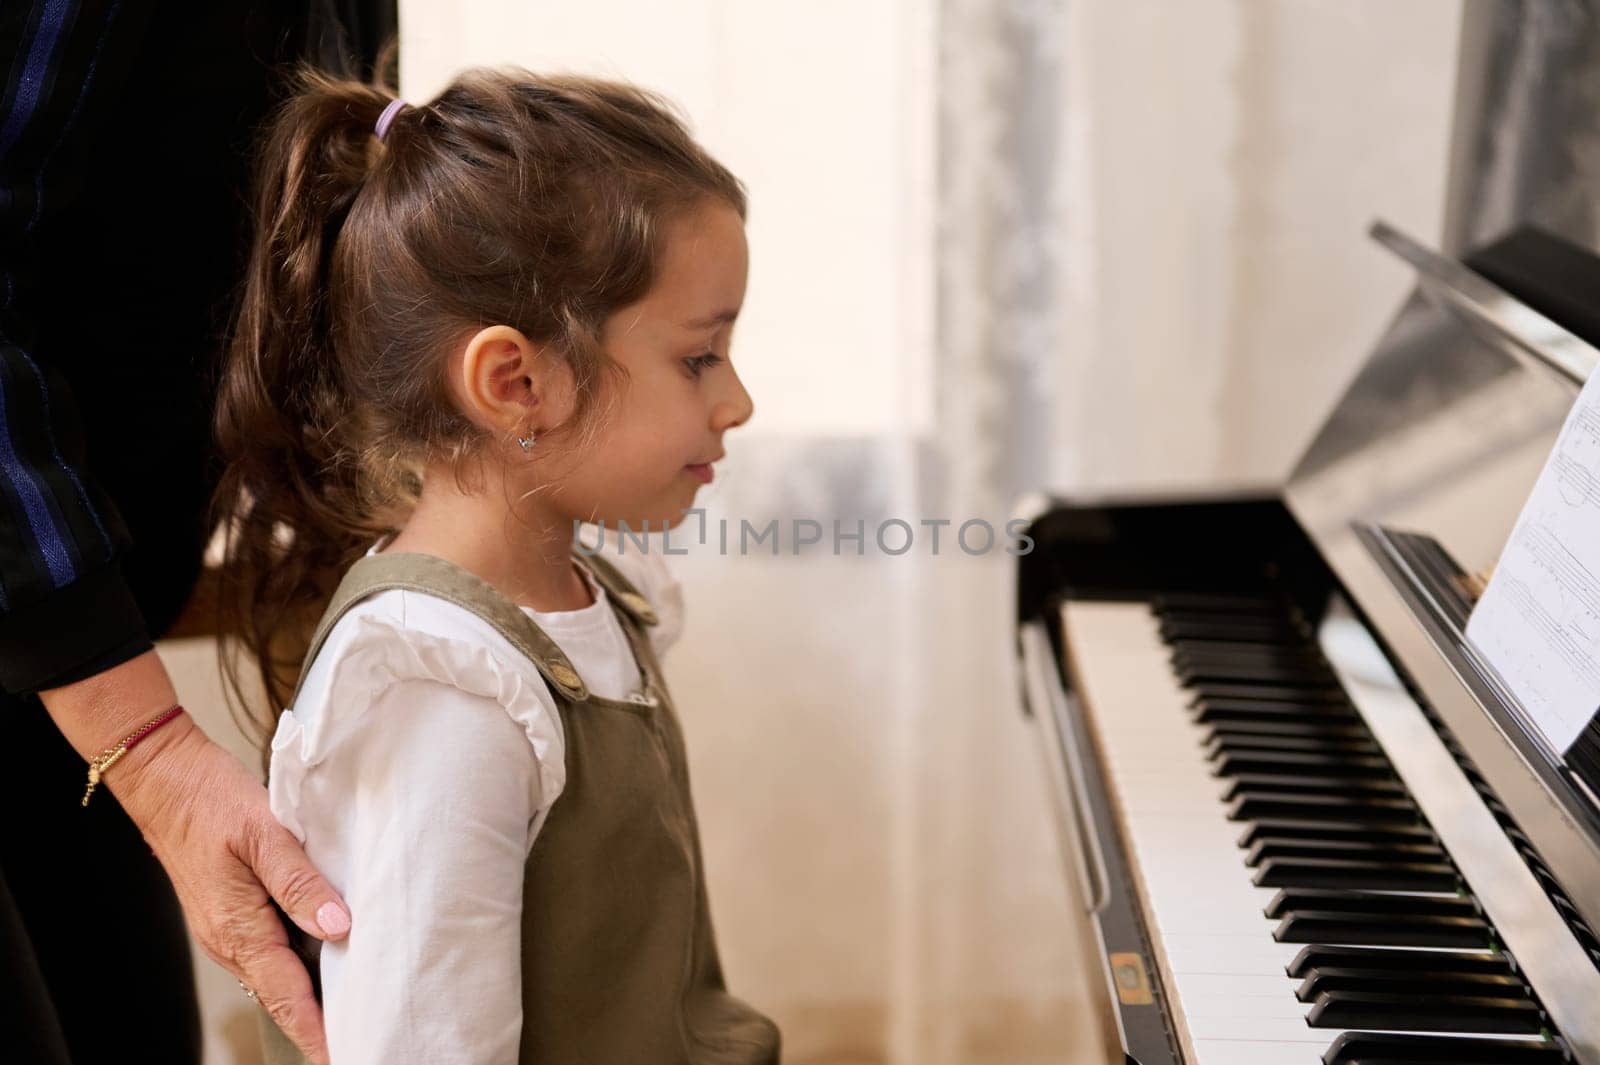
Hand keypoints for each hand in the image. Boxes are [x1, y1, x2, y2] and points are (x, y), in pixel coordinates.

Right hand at [40, 651, 349, 1064]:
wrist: (165, 780)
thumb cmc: (212, 802)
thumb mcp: (264, 835)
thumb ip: (301, 884)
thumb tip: (338, 929)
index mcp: (240, 929)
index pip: (289, 997)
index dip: (319, 1030)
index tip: (347, 1051)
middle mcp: (232, 940)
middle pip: (284, 995)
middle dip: (321, 1021)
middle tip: (366, 1030)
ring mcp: (229, 929)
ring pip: (277, 974)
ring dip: (311, 994)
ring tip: (356, 1004)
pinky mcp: (231, 912)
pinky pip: (269, 950)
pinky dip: (298, 964)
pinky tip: (327, 956)